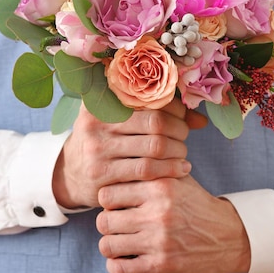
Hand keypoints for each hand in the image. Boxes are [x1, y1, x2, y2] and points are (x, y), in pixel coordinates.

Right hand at [52, 99, 206, 208]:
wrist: (72, 173)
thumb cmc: (106, 140)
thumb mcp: (121, 121)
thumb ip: (158, 114)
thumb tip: (201, 120)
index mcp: (102, 100)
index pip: (151, 97)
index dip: (174, 106)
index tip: (183, 116)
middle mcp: (95, 121)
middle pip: (155, 122)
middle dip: (179, 130)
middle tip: (185, 136)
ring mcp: (97, 148)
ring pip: (154, 147)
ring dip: (178, 151)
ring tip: (183, 154)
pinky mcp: (102, 174)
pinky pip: (146, 171)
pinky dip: (170, 170)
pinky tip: (179, 170)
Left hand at [96, 175, 250, 272]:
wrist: (228, 236)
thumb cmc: (197, 205)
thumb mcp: (179, 178)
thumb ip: (152, 168)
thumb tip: (123, 158)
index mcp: (159, 187)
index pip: (108, 193)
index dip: (108, 200)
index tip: (116, 205)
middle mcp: (158, 213)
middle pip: (104, 220)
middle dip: (107, 224)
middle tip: (117, 225)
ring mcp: (159, 241)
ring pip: (108, 245)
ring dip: (111, 246)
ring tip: (120, 243)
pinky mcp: (161, 266)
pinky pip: (120, 270)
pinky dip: (116, 267)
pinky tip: (125, 260)